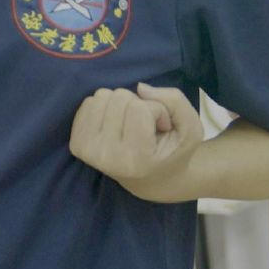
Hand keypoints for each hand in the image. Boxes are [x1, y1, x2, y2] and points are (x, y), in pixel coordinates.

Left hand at [69, 83, 205, 201]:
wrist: (152, 180)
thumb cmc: (173, 151)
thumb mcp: (191, 128)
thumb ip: (174, 101)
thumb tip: (139, 88)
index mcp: (136, 159)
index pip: (139, 108)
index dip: (156, 109)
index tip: (161, 128)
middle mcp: (108, 158)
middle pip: (119, 98)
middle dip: (137, 105)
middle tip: (145, 128)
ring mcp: (88, 152)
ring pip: (102, 96)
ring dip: (120, 104)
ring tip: (130, 126)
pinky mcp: (76, 145)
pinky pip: (88, 102)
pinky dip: (105, 107)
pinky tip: (115, 126)